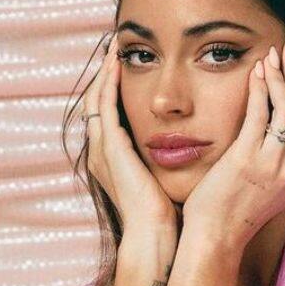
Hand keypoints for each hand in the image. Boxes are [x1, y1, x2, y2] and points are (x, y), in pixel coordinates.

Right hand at [81, 33, 177, 233]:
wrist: (154, 236)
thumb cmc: (164, 216)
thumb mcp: (163, 181)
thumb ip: (166, 163)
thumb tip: (188, 149)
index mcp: (112, 159)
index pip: (108, 114)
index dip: (114, 90)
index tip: (127, 68)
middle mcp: (101, 152)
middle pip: (96, 102)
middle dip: (105, 75)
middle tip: (115, 49)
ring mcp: (103, 149)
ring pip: (96, 99)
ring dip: (105, 72)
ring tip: (114, 49)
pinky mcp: (111, 148)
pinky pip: (104, 106)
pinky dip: (109, 84)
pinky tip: (118, 65)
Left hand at [180, 33, 284, 253]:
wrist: (217, 239)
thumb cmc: (235, 211)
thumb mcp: (270, 184)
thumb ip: (283, 154)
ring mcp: (274, 164)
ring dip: (282, 74)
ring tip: (275, 51)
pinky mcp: (248, 160)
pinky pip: (259, 115)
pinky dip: (260, 89)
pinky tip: (256, 71)